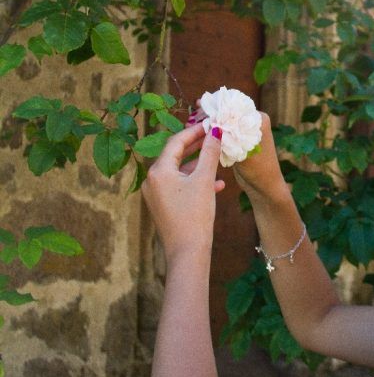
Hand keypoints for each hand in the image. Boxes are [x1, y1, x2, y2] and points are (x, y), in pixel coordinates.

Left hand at [141, 121, 225, 263]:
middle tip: (214, 136)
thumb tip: (215, 131)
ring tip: (218, 159)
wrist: (188, 252)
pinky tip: (216, 185)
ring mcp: (156, 194)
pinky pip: (179, 186)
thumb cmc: (196, 215)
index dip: (195, 131)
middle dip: (197, 147)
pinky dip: (195, 182)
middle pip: (176, 155)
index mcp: (158, 171)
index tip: (211, 123)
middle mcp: (152, 180)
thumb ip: (210, 153)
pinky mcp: (162, 205)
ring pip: (179, 171)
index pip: (176, 142)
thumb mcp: (205, 180)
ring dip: (199, 165)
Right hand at [188, 100, 287, 203]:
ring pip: (222, 123)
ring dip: (208, 124)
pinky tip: (197, 136)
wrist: (265, 188)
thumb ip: (230, 134)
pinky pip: (222, 134)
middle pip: (227, 113)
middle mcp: (252, 122)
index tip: (199, 104)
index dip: (216, 104)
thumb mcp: (243, 149)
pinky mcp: (238, 141)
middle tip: (191, 117)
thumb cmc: (259, 169)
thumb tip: (212, 119)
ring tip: (189, 125)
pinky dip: (211, 134)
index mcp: (258, 119)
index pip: (234, 105)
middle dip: (209, 114)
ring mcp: (244, 132)